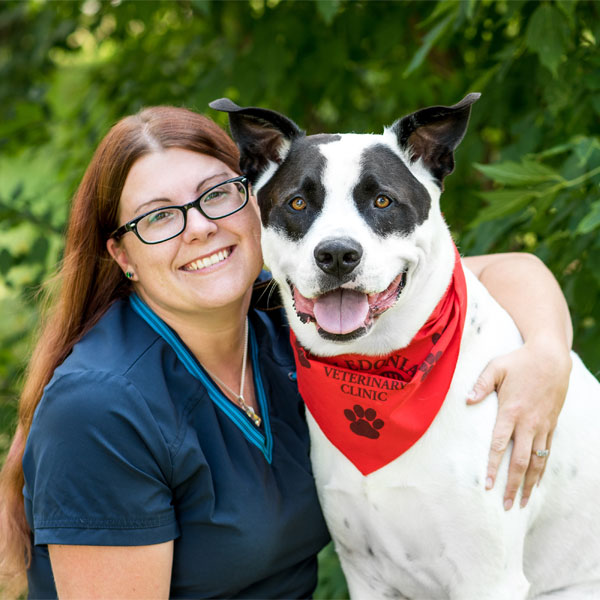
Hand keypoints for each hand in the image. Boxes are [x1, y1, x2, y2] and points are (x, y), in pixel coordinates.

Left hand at [467, 340, 570, 509]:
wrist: (552, 358)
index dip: (492, 466)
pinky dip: (542, 469)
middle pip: (520, 461)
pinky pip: (548, 452)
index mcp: (511, 411)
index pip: (499, 445)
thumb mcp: (496, 367)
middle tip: (506, 505)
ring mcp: (542, 426)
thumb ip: (481, 384)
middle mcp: (528, 423)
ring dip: (530, 484)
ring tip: (523, 502)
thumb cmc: (519, 361)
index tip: (486, 484)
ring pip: (537, 462)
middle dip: (513, 485)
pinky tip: (537, 482)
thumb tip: (466, 400)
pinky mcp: (551, 425)